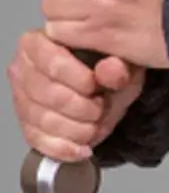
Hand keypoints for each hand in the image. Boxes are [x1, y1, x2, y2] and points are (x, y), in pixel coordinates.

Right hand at [7, 29, 145, 161]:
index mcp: (39, 44)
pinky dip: (65, 149)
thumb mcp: (122, 63)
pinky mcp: (27, 126)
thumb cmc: (108, 72)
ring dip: (79, 129)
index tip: (98, 87)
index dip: (80, 80)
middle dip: (83, 108)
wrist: (107, 93)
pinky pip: (39, 142)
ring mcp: (22, 100)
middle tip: (101, 108)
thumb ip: (119, 66)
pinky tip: (83, 148)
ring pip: (45, 121)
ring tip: (95, 124)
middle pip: (49, 96)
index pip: (54, 64)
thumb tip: (111, 70)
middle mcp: (23, 70)